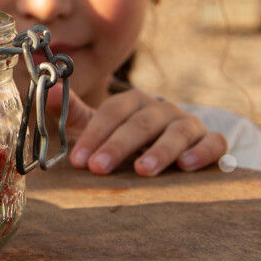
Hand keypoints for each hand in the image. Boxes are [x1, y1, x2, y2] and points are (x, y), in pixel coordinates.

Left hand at [61, 89, 225, 175]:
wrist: (171, 145)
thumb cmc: (126, 138)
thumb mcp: (100, 127)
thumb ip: (74, 113)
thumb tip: (46, 89)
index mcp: (133, 102)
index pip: (112, 113)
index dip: (94, 134)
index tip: (79, 161)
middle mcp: (162, 108)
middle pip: (141, 123)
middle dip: (118, 146)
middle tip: (99, 169)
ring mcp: (189, 123)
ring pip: (177, 131)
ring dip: (160, 150)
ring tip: (142, 171)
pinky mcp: (211, 140)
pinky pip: (213, 142)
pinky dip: (203, 152)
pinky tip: (187, 167)